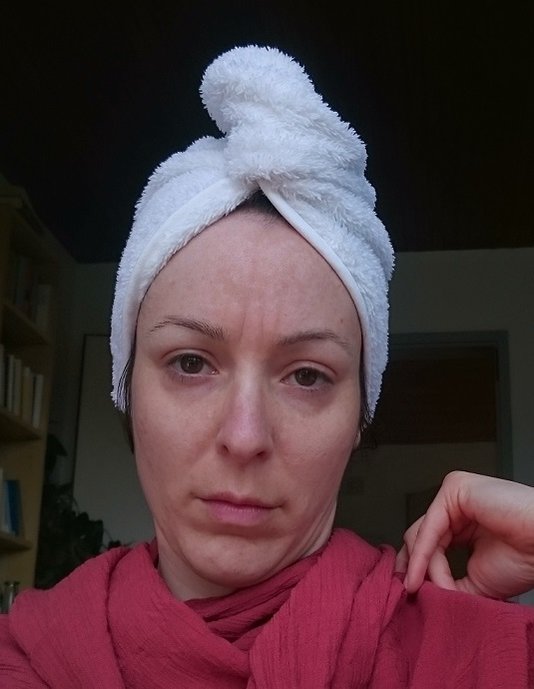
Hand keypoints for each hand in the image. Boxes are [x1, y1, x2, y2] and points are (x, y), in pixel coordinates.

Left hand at [396, 470, 533, 598]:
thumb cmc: (525, 559)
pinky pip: (430, 526)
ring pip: (422, 533)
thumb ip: (448, 583)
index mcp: (465, 523)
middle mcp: (457, 505)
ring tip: (432, 590)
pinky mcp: (455, 488)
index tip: (409, 591)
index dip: (416, 567)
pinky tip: (421, 576)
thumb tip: (420, 590)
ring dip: (424, 567)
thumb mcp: (476, 582)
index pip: (428, 542)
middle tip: (411, 591)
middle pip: (420, 535)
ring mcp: (455, 493)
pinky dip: (424, 554)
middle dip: (413, 566)